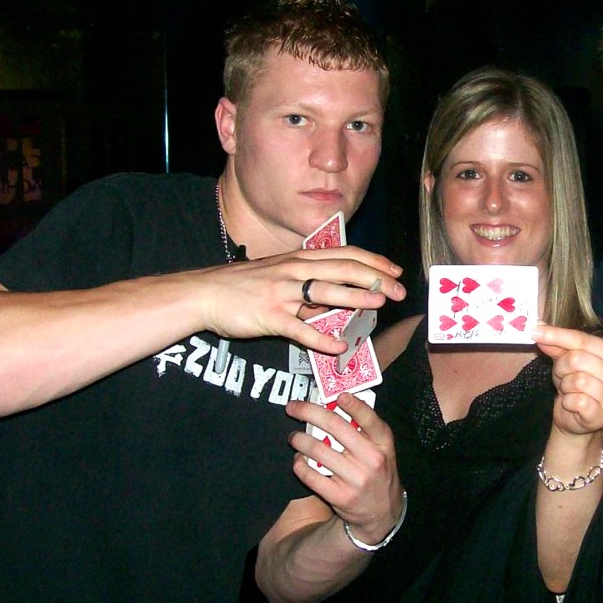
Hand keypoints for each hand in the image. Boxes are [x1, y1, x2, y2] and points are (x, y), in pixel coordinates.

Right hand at [201, 246, 404, 353]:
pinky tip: (340, 347)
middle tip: (398, 290)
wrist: (204, 294)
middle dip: (374, 278)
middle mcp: (293, 271)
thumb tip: (339, 293)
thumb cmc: (244, 285)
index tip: (395, 270)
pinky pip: (299, 329)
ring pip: (324, 292)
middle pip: (342, 270)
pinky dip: (321, 338)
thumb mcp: (280, 274)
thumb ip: (308, 282)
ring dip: (354, 297)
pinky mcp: (269, 317)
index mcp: (299, 260)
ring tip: (378, 304)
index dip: (373, 261)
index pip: (344, 255)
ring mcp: (281, 293)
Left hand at [285, 392, 403, 544]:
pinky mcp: (340, 496)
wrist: (382, 511)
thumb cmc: (377, 471)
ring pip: (318, 449)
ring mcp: (355, 479)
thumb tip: (334, 403)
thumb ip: (365, 429)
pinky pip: (310, 475)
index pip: (369, 419)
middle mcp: (371, 459)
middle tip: (293, 407)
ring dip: (299, 439)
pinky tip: (299, 459)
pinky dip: (299, 464)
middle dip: (308, 412)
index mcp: (383, 443)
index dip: (354, 405)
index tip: (338, 396)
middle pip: (335, 427)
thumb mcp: (381, 449)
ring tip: (294, 437)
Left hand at [531, 325, 602, 437]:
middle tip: (561, 374)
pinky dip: (567, 401)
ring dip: (565, 385)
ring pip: (578, 380)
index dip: (558, 335)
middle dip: (562, 366)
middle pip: (578, 358)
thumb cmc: (574, 384)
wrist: (575, 418)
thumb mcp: (565, 360)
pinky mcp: (602, 415)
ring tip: (568, 389)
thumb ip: (556, 344)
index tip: (535, 331)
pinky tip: (571, 403)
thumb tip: (539, 327)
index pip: (584, 339)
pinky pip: (577, 401)